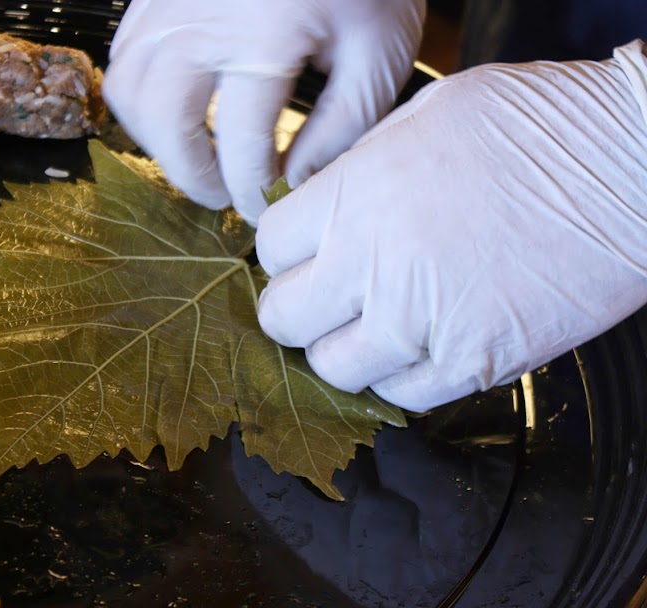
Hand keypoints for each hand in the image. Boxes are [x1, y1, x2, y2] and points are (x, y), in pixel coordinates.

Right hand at [102, 0, 424, 224]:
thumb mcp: (377, 55)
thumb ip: (339, 129)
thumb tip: (294, 182)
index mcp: (264, 35)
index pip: (239, 145)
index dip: (251, 190)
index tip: (264, 206)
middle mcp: (202, 18)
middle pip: (166, 123)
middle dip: (193, 175)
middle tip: (223, 193)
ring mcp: (170, 1)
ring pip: (130, 92)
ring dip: (158, 139)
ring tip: (197, 153)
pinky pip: (124, 56)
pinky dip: (142, 96)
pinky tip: (177, 108)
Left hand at [256, 41, 646, 411]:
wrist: (633, 166)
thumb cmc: (540, 127)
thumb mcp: (427, 116)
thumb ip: (359, 169)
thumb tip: (322, 206)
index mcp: (356, 198)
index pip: (269, 249)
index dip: (284, 254)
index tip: (301, 255)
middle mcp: (376, 266)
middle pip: (285, 318)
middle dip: (296, 309)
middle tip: (320, 299)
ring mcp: (422, 323)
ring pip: (334, 368)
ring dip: (343, 350)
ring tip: (372, 326)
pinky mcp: (472, 364)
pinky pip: (401, 396)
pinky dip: (400, 377)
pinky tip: (418, 345)